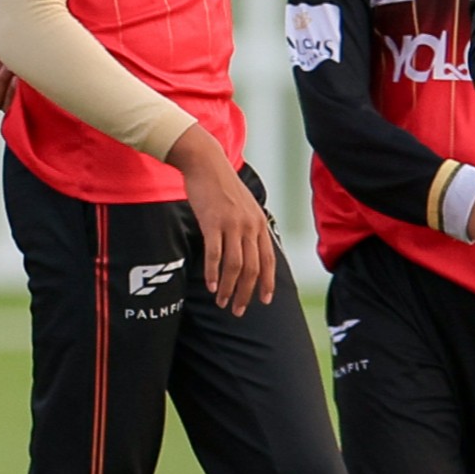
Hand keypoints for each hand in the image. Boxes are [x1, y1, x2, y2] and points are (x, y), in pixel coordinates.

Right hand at [172, 126, 278, 314]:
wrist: (205, 162)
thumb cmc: (221, 186)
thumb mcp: (244, 206)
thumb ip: (248, 227)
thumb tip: (249, 250)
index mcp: (259, 223)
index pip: (269, 260)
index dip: (267, 283)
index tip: (264, 301)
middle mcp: (250, 225)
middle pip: (252, 268)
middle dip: (246, 293)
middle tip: (238, 310)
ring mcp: (232, 224)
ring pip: (235, 266)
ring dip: (229, 288)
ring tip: (222, 303)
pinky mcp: (213, 222)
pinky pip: (215, 254)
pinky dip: (213, 273)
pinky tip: (211, 286)